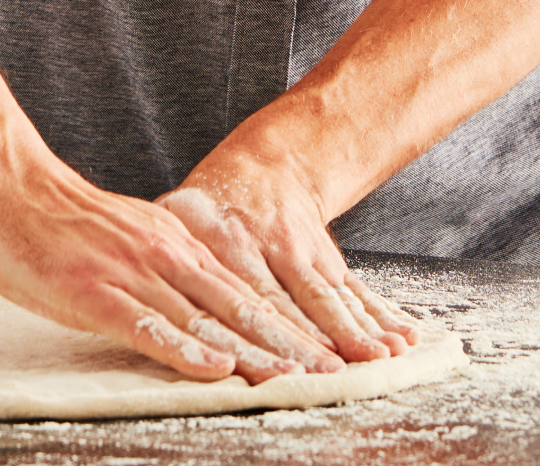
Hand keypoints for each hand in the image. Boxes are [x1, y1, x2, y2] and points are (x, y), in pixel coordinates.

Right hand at [0, 146, 347, 384]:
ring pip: (206, 321)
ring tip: (297, 381)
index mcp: (177, 244)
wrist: (6, 182)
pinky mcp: (95, 292)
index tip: (327, 352)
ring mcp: (133, 273)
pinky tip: (215, 371)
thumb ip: (164, 265)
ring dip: (254, 355)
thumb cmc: (58, 219)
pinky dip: (185, 351)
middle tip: (333, 374)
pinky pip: (148, 327)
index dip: (290, 326)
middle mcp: (167, 257)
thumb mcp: (129, 236)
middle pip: (241, 309)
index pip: (245, 293)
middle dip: (291, 346)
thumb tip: (194, 299)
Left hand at [157, 151, 420, 364]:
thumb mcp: (180, 216)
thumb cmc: (210, 204)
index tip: (282, 363)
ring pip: (332, 296)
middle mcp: (274, 247)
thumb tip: (137, 292)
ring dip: (358, 330)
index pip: (248, 296)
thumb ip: (165, 250)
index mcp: (231, 242)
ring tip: (382, 357)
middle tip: (335, 374)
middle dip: (318, 342)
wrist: (269, 166)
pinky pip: (357, 290)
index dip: (266, 332)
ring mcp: (308, 253)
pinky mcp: (331, 260)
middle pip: (297, 303)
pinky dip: (380, 314)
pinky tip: (402, 336)